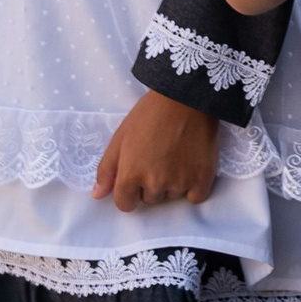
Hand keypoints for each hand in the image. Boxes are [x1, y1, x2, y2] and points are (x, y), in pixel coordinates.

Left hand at [92, 90, 218, 210]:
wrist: (186, 96)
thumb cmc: (149, 114)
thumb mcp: (120, 138)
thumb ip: (106, 169)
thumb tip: (97, 195)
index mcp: (130, 176)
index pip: (125, 204)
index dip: (129, 191)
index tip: (138, 175)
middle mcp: (155, 184)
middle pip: (150, 199)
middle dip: (152, 184)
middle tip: (160, 157)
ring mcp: (180, 182)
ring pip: (173, 195)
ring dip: (174, 183)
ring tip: (178, 156)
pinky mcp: (203, 178)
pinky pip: (196, 196)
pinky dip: (194, 187)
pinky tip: (192, 167)